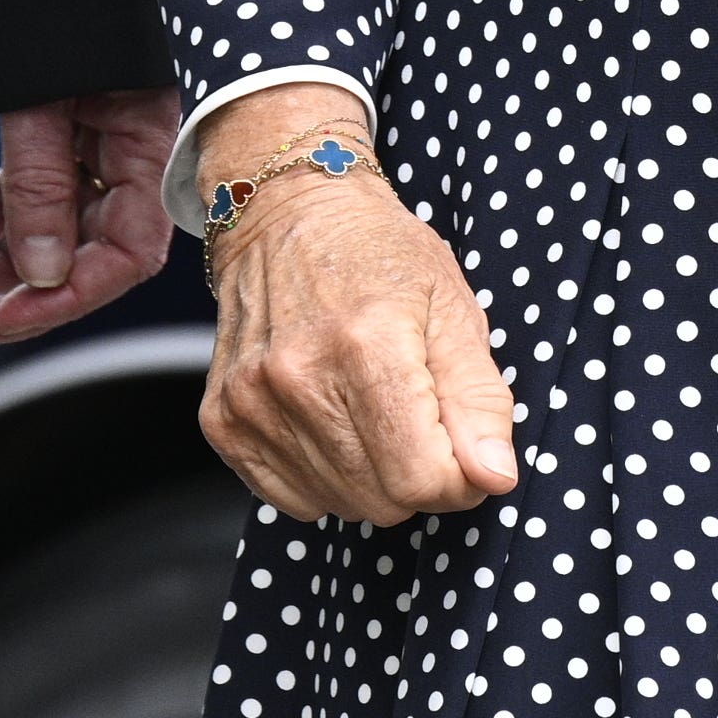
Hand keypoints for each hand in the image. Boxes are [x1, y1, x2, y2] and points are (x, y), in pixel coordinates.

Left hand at [0, 87, 175, 351]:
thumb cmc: (49, 6)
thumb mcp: (38, 101)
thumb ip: (41, 184)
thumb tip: (41, 275)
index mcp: (151, 142)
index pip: (130, 251)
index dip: (70, 296)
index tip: (8, 319)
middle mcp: (135, 149)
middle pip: (89, 248)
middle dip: (24, 294)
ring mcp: (103, 138)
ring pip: (57, 223)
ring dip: (2, 263)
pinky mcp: (70, 125)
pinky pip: (40, 187)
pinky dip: (1, 217)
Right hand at [191, 95, 518, 524]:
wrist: (286, 212)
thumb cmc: (379, 253)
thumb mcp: (453, 306)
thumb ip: (480, 399)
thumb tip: (494, 477)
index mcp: (367, 345)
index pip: (421, 479)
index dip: (460, 478)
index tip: (462, 443)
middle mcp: (298, 378)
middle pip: (382, 501)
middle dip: (417, 474)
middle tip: (418, 415)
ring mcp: (251, 402)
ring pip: (340, 505)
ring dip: (370, 476)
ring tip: (370, 406)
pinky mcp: (222, 421)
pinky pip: (293, 499)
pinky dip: (324, 476)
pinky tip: (330, 418)